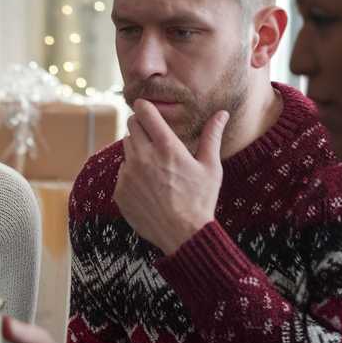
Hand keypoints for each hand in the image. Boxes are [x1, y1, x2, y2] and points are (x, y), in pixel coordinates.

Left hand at [113, 100, 227, 254]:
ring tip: (156, 167)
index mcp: (166, 147)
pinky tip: (149, 187)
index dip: (144, 107)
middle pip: (131, 126)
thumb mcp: (210, 167)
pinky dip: (132, 174)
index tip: (146, 107)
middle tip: (153, 137)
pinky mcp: (119, 190)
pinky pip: (122, 172)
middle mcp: (143, 157)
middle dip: (140, 126)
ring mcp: (128, 174)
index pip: (144, 112)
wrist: (182, 235)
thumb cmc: (200, 200)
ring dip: (137, 151)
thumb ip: (212, 136)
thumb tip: (222, 113)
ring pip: (126, 149)